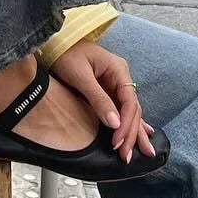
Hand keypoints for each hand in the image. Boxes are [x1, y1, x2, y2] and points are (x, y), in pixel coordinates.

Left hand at [50, 40, 156, 164]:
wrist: (53, 42)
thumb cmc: (64, 53)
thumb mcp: (80, 76)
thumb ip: (98, 99)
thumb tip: (114, 123)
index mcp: (118, 69)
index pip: (129, 102)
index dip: (126, 124)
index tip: (117, 142)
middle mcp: (120, 76)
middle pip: (132, 109)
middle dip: (131, 133)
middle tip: (125, 155)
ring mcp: (114, 82)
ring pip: (129, 111)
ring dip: (133, 131)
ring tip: (144, 151)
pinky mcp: (106, 88)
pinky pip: (121, 108)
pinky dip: (129, 122)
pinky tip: (143, 132)